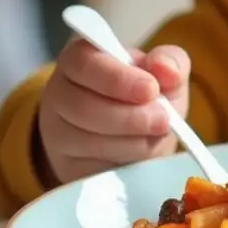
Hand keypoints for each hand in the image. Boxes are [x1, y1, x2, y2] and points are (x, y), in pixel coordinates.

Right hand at [37, 37, 189, 184]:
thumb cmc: (145, 100)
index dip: (117, 78)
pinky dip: (120, 163)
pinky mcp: (64, 165)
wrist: (134, 141)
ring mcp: (56, 132)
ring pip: (85, 140)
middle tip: (163, 122)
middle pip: (82, 106)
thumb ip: (170, 62)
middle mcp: (60, 92)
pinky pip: (88, 168)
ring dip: (129, 143)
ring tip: (155, 138)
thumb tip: (165, 69)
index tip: (151, 90)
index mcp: (80, 59)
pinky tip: (138, 157)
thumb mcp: (164, 76)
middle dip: (129, 118)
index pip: (84, 62)